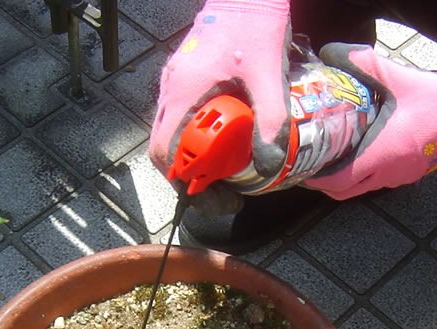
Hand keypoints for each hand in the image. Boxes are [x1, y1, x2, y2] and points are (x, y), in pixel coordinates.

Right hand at [150, 0, 292, 208]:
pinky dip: (197, 142)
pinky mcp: (186, 82)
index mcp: (184, 91)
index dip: (183, 181)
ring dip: (194, 162)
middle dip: (190, 179)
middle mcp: (171, 90)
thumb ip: (271, 120)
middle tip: (223, 195)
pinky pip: (182, 121)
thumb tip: (269, 165)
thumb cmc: (255, 25)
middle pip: (165, 150)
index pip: (165, 150)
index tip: (213, 194)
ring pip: (172, 136)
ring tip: (227, 177)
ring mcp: (175, 85)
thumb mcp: (269, 76)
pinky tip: (225, 147)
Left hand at [305, 44, 436, 199]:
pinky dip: (358, 173)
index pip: (337, 181)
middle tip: (307, 161)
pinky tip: (353, 150)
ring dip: (339, 178)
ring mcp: (397, 176)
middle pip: (342, 192)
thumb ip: (364, 64)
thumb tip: (332, 53)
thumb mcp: (398, 77)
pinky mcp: (407, 172)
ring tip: (326, 156)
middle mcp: (386, 173)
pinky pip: (374, 181)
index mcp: (381, 155)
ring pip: (358, 189)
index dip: (314, 177)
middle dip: (321, 181)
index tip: (299, 163)